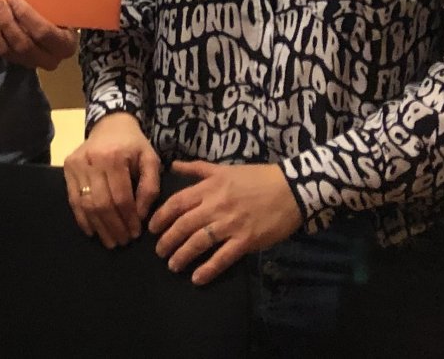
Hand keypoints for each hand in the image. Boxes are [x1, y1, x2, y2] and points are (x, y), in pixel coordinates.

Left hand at [0, 0, 75, 70]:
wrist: (62, 33)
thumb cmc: (63, 16)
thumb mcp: (63, 10)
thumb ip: (51, 3)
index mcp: (65, 44)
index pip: (43, 32)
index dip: (26, 15)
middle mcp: (50, 59)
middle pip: (23, 44)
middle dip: (7, 22)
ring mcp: (32, 63)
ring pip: (8, 50)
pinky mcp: (18, 62)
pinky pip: (1, 52)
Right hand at [63, 112, 160, 248]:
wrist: (110, 124)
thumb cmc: (133, 144)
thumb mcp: (150, 160)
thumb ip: (150, 186)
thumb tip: (141, 214)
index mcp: (115, 156)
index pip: (121, 196)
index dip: (128, 218)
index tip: (136, 232)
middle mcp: (92, 160)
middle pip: (102, 203)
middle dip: (114, 226)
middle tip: (123, 241)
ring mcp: (76, 164)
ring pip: (86, 204)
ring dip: (99, 227)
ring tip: (110, 241)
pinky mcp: (67, 168)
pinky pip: (73, 200)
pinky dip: (82, 219)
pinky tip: (92, 231)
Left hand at [149, 159, 302, 285]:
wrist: (291, 189)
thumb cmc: (258, 177)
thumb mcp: (225, 168)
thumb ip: (198, 168)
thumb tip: (173, 165)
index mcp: (210, 187)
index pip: (177, 203)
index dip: (161, 217)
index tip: (152, 228)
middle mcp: (216, 206)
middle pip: (183, 225)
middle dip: (167, 240)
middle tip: (159, 251)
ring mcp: (231, 224)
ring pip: (198, 243)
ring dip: (182, 256)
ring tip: (173, 265)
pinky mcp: (246, 240)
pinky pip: (222, 258)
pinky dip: (208, 270)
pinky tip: (197, 278)